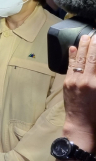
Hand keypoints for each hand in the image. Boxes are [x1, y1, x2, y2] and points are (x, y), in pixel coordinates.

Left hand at [63, 35, 95, 149]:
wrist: (82, 126)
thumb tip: (95, 66)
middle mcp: (85, 80)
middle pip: (89, 58)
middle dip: (92, 45)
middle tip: (94, 34)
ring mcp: (74, 81)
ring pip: (78, 60)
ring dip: (81, 47)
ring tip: (85, 37)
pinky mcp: (67, 83)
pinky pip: (70, 66)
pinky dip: (71, 56)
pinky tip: (72, 48)